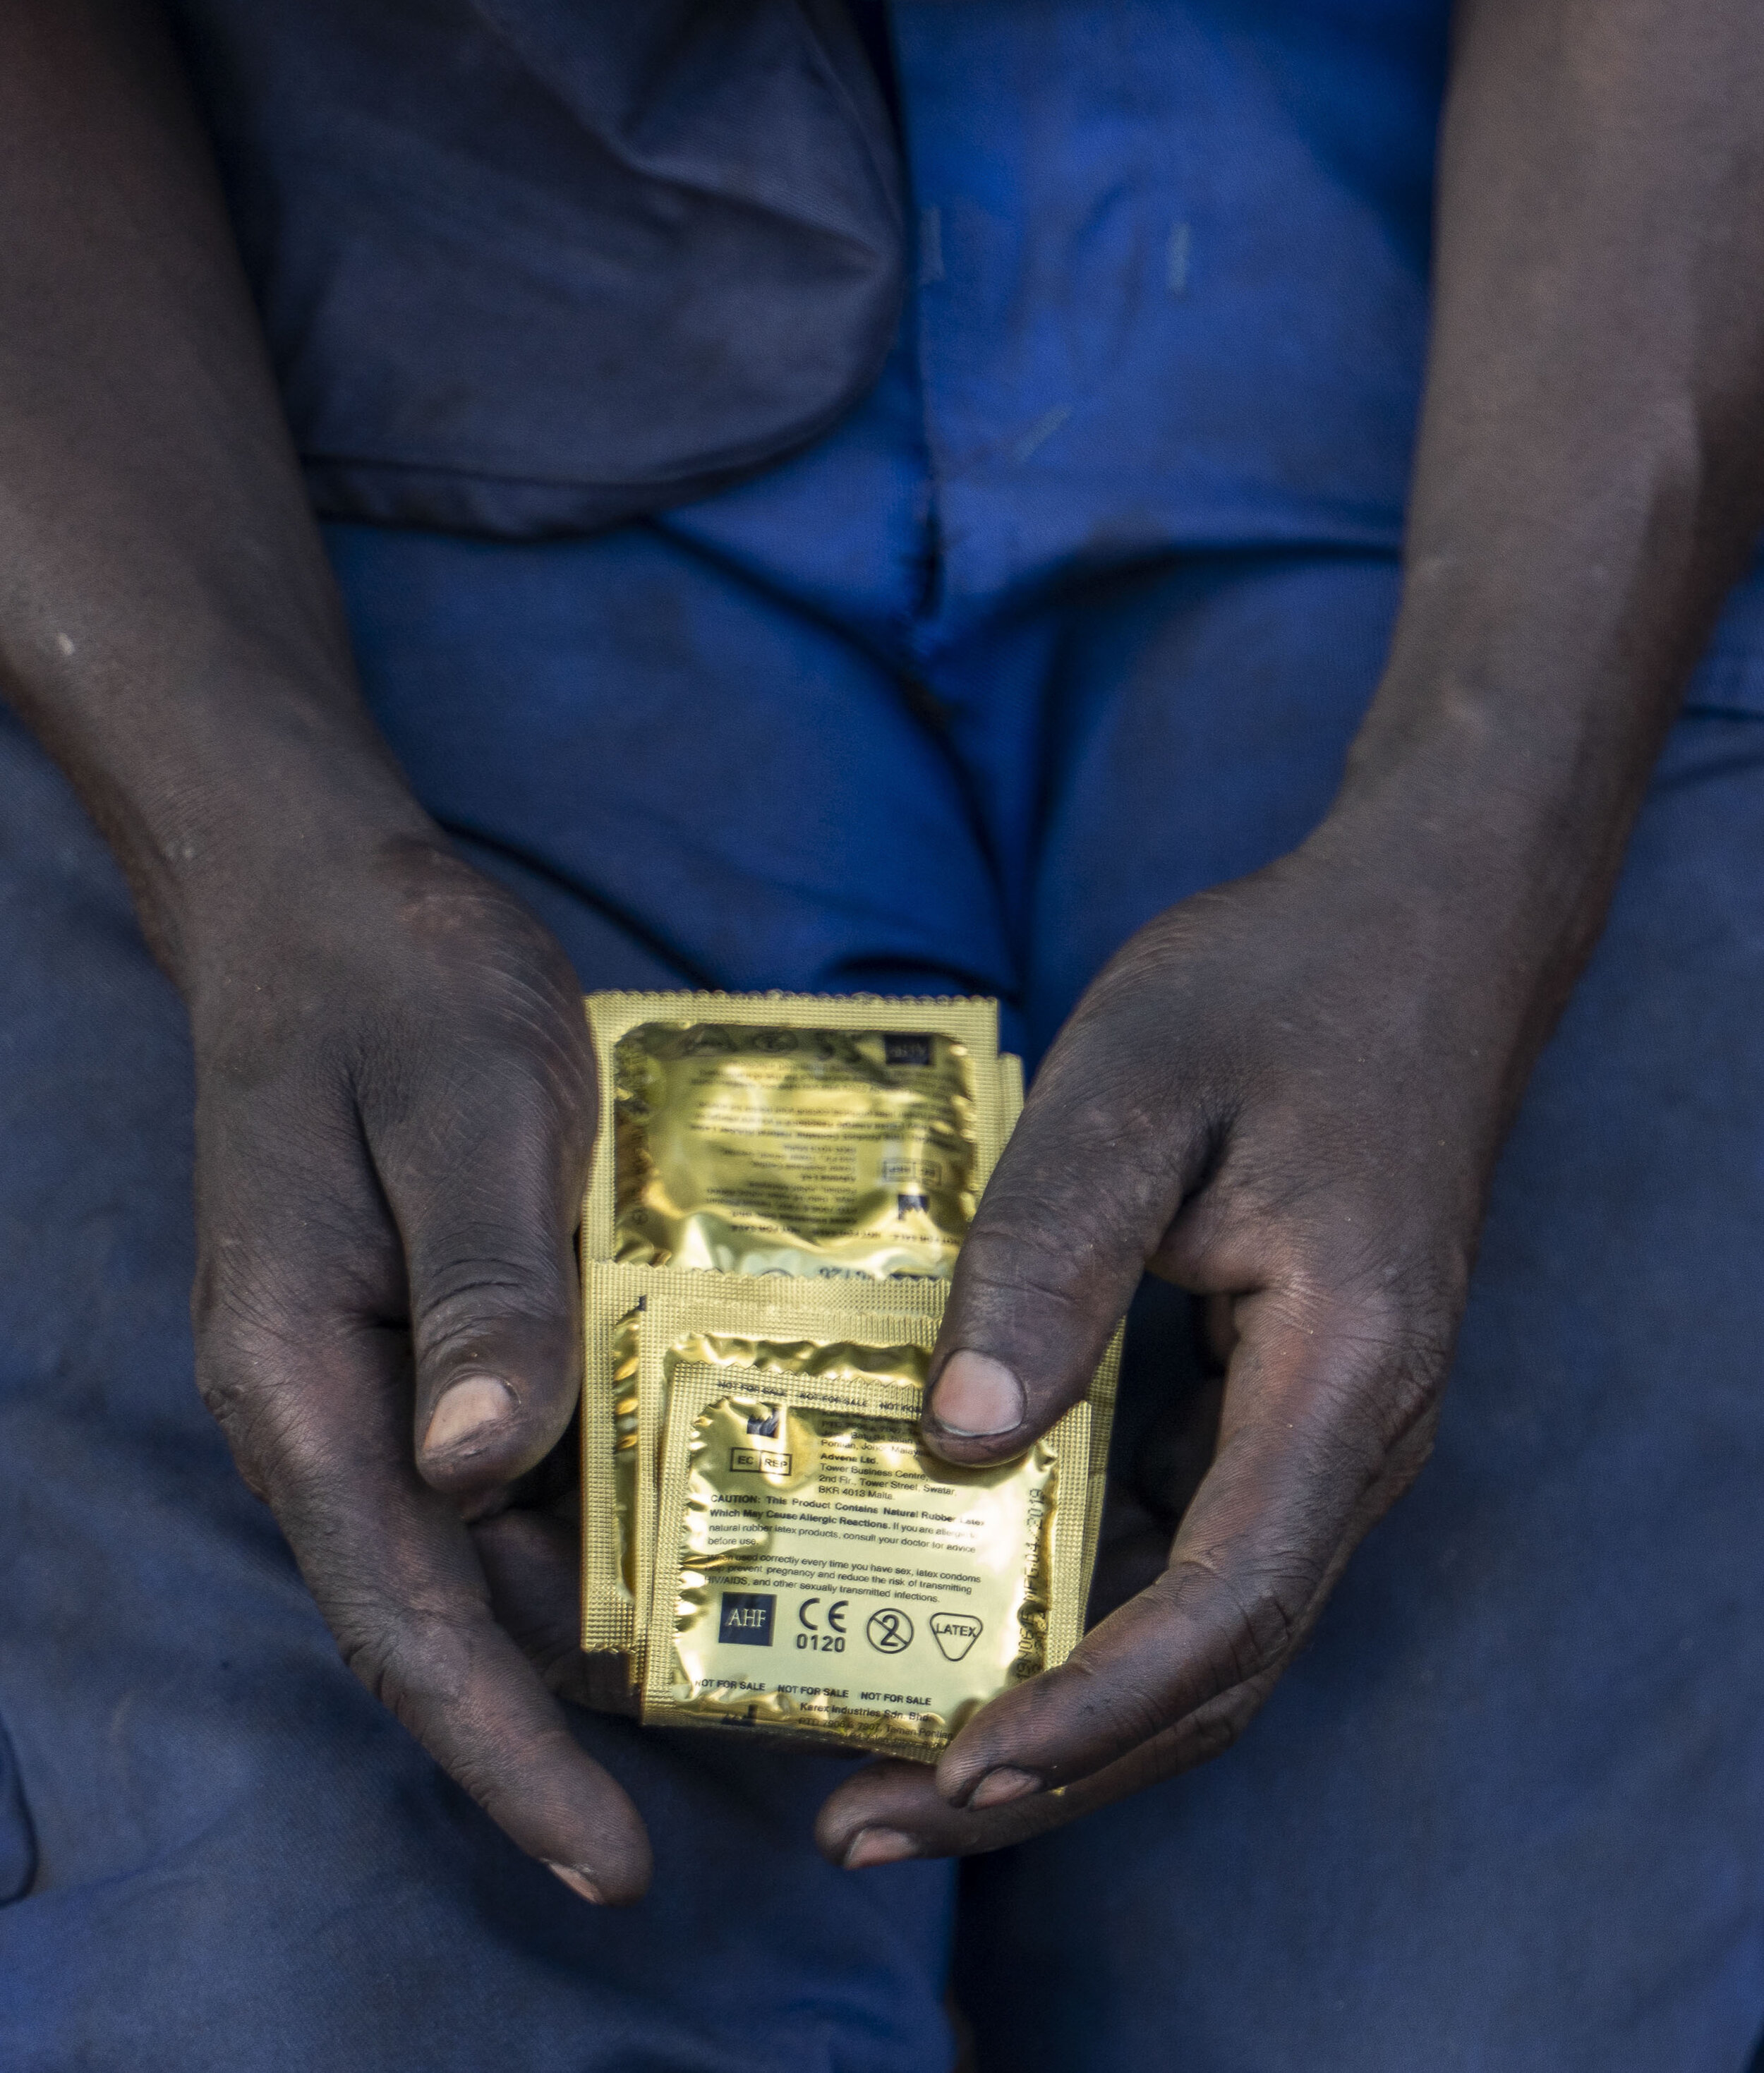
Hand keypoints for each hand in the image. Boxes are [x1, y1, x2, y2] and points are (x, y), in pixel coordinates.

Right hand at [184, 829, 649, 1903]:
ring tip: (757, 1664)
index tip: (610, 1857)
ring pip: (491, 1543)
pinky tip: (713, 1507)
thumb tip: (480, 1473)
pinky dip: (607, 1499)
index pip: (399, 1612)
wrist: (335, 905)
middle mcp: (332, 1406)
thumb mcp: (467, 1116)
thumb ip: (481, 1289)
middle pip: (447, 1609)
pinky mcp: (441, 1332)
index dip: (503, 1749)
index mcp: (302, 1379)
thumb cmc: (398, 992)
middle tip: (739, 1770)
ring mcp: (384, 1374)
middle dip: (571, 1716)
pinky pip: (519, 1455)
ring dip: (604, 1608)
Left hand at [818, 806, 1545, 1867]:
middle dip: (1047, 1767)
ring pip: (1200, 1628)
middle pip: (1212, 1671)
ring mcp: (1321, 1431)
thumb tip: (959, 1433)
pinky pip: (1183, 1543)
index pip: (1226, 1604)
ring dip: (1059, 1710)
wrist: (1417, 936)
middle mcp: (1353, 1438)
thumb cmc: (1282, 990)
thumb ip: (1055, 1254)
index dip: (1090, 1708)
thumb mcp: (1140, 1086)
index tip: (953, 1771)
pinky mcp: (1276, 1403)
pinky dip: (1079, 1604)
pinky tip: (963, 1600)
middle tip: (866, 1822)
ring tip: (887, 1753)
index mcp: (1343, 1375)